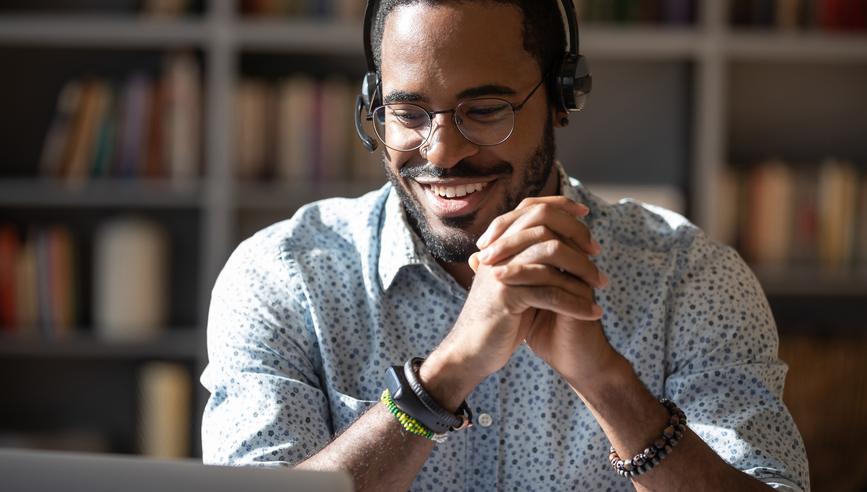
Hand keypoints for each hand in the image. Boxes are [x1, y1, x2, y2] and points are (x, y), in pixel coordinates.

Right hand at [421, 197, 607, 407]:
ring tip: (601, 285)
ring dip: (583, 269)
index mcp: (499, 244)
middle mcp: (497, 251)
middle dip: (577, 235)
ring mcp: (501, 271)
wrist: (473, 350)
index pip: (530, 208)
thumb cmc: (499, 318)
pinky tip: (593, 313)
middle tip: (597, 252)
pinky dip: (576, 303)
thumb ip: (530, 259)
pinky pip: (551, 293)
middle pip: (543, 224)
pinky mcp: (507, 296)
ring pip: (551, 254)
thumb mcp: (514, 282)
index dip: (559, 205)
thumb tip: (562, 239)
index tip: (585, 212)